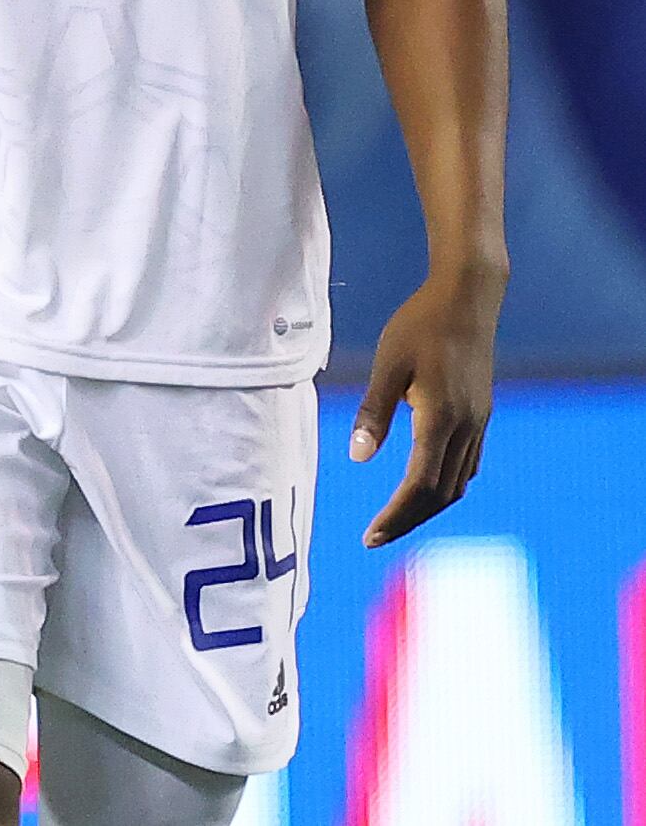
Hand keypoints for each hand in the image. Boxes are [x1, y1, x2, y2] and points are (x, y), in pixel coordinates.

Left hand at [352, 267, 500, 545]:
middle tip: (375, 538)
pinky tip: (424, 487)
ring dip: (428, 507)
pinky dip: (445, 485)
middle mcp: (467, 428)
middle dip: (409, 520)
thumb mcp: (387, 364)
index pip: (420, 485)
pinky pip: (466, 464)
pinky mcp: (480, 414)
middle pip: (441, 494)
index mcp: (442, 419)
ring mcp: (479, 422)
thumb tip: (357, 459)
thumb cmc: (419, 325)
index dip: (396, 515)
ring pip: (458, 483)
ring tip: (394, 520)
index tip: (369, 537)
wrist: (468, 299)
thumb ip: (372, 411)